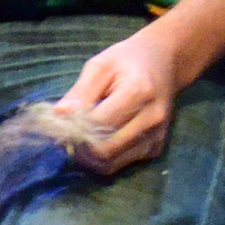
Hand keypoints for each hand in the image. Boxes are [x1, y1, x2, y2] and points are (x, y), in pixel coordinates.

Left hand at [62, 29, 187, 173]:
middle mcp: (152, 119)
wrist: (166, 62)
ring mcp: (156, 136)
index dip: (74, 126)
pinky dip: (104, 159)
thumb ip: (80, 91)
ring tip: (81, 138)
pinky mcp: (156, 148)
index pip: (98, 123)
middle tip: (68, 133)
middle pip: (105, 149)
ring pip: (111, 163)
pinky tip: (99, 141)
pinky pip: (121, 164)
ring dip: (89, 157)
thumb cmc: (128, 60)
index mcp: (139, 92)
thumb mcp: (100, 66)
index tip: (62, 120)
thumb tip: (59, 115)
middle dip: (80, 146)